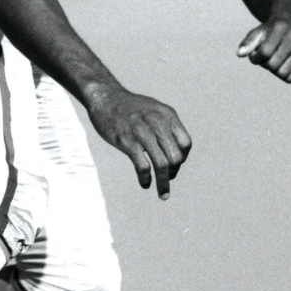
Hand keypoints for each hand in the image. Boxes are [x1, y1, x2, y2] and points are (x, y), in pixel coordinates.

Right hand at [84, 84, 191, 198]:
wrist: (105, 97)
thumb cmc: (129, 107)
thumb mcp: (154, 110)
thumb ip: (166, 127)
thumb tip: (176, 152)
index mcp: (167, 115)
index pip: (185, 144)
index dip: (182, 159)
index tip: (173, 166)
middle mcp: (157, 122)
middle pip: (175, 157)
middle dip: (173, 173)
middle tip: (167, 180)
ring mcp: (142, 132)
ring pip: (162, 164)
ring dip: (163, 183)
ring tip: (162, 193)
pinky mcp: (126, 140)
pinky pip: (143, 166)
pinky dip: (146, 179)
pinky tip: (145, 183)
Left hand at [237, 16, 290, 82]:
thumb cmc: (270, 31)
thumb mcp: (257, 33)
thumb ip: (247, 43)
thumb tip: (240, 54)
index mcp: (281, 28)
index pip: (265, 52)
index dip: (255, 58)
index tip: (254, 55)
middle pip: (273, 65)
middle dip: (264, 64)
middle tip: (265, 58)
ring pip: (282, 74)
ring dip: (273, 70)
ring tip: (274, 60)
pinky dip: (282, 75)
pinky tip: (282, 64)